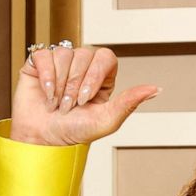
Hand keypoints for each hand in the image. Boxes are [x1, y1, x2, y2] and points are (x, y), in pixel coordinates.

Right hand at [9, 45, 158, 145]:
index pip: (105, 57)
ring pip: (63, 54)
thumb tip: (156, 89)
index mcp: (102, 77)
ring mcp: (61, 64)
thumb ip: (130, 102)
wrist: (44, 141)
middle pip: (83, 55)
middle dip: (75, 85)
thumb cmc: (75, 132)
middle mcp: (82, 67)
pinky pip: (43, 56)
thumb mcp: (106, 120)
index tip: (86, 97)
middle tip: (70, 106)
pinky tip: (46, 93)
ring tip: (57, 103)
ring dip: (59, 84)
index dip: (95, 73)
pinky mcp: (40, 65)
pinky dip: (45, 76)